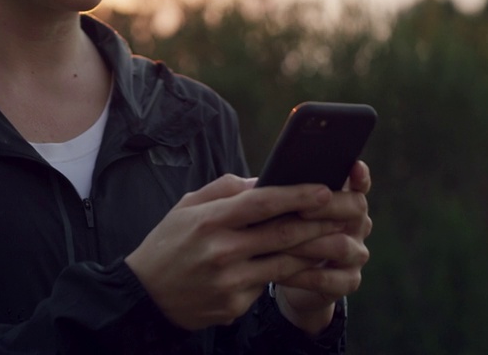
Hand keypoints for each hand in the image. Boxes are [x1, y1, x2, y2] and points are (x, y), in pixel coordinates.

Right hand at [125, 174, 344, 330]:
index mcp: (209, 221)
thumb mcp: (187, 207)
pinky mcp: (233, 306)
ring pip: (284, 265)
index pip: (262, 203)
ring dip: (315, 252)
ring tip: (339, 241)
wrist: (143, 296)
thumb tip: (265, 181)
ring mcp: (229, 283)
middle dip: (319, 224)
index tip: (324, 188)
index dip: (296, 195)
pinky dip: (281, 274)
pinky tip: (297, 266)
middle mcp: (221, 252)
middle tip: (345, 215)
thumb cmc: (168, 243)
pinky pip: (266, 286)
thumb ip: (226, 190)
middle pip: (282, 235)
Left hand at [274, 160, 372, 335]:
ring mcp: (356, 253)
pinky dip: (302, 275)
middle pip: (356, 208)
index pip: (360, 183)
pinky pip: (329, 279)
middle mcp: (358, 224)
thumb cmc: (286, 231)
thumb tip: (259, 183)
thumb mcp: (285, 209)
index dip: (360, 176)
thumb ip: (284, 193)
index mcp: (346, 200)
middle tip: (301, 210)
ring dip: (309, 245)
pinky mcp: (348, 280)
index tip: (354, 166)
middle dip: (328, 207)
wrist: (292, 276)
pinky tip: (280, 273)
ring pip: (341, 246)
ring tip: (280, 244)